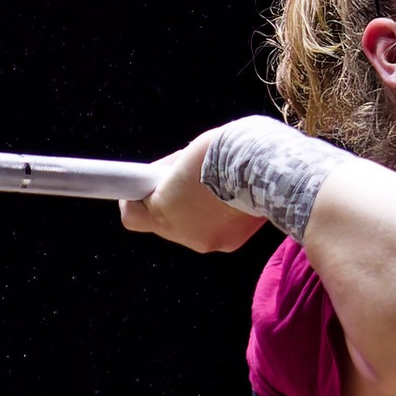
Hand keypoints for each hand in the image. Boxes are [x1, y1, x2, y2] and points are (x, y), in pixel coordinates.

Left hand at [119, 134, 265, 253]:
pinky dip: (219, 217)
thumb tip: (167, 180)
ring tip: (215, 188)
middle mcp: (182, 233)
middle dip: (171, 203)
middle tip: (185, 182)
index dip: (135, 201)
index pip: (132, 217)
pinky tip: (231, 199)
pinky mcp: (230, 243)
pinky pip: (215, 230)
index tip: (142, 189)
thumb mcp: (186, 155)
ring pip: (191, 228)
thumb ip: (172, 175)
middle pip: (165, 222)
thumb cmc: (222, 153)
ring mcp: (207, 242)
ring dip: (196, 211)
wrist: (263, 166)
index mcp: (163, 210)